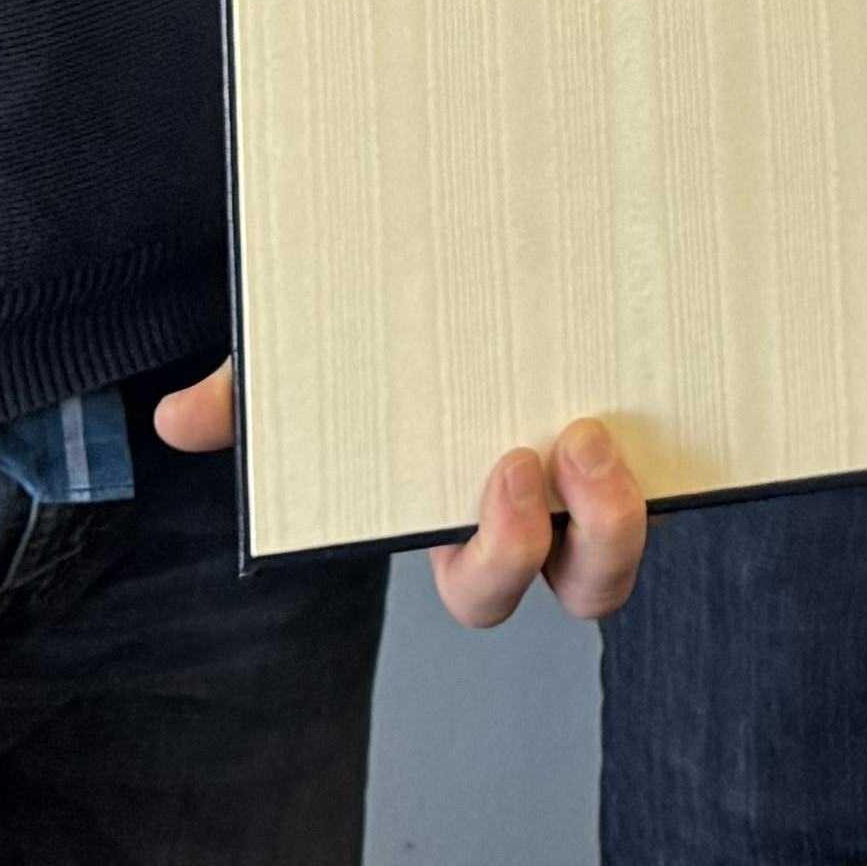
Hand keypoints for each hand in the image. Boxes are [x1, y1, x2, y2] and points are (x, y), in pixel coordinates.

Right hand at [155, 362, 647, 629]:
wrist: (498, 276)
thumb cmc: (397, 360)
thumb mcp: (330, 369)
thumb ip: (259, 395)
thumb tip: (177, 418)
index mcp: (466, 518)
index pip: (484, 581)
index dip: (498, 550)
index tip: (503, 467)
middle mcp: (548, 518)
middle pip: (581, 590)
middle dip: (576, 539)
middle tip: (553, 445)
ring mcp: (608, 484)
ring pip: (631, 550)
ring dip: (625, 513)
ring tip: (601, 429)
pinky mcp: (661, 439)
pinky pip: (688, 474)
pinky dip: (689, 453)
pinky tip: (683, 370)